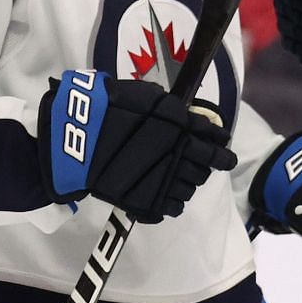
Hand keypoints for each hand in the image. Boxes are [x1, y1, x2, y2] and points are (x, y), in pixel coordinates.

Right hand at [40, 71, 237, 222]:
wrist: (77, 135)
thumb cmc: (109, 106)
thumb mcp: (145, 96)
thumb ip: (171, 108)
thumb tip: (188, 116)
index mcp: (182, 125)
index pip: (215, 139)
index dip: (221, 148)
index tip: (224, 152)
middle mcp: (180, 152)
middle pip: (205, 166)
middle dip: (204, 165)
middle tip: (197, 165)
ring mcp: (165, 178)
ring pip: (191, 187)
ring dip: (188, 183)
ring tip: (177, 179)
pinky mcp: (149, 199)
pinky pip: (174, 206)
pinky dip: (174, 202)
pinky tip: (167, 195)